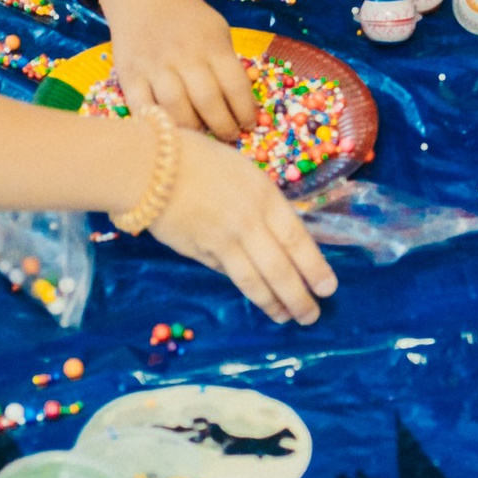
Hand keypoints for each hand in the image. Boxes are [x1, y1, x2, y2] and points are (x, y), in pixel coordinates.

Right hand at [105, 0, 256, 140]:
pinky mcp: (129, 75)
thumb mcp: (218, 32)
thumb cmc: (188, 19)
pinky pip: (143, 108)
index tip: (249, 125)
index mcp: (212, 45)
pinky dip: (157, 124)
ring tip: (202, 138)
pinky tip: (169, 132)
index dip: (245, 111)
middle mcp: (184, 56)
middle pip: (207, 101)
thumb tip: (241, 105)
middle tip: (228, 137)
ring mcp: (154, 67)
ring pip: (176, 108)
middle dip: (223, 126)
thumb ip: (227, 64)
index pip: (235, 85)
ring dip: (193, 130)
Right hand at [150, 131, 338, 324]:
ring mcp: (222, 241)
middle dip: (299, 296)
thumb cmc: (199, 159)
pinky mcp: (198, 252)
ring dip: (273, 303)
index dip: (314, 268)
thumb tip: (276, 238)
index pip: (297, 241)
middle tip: (311, 316)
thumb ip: (262, 205)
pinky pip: (226, 273)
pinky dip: (243, 287)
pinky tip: (255, 297)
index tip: (328, 288)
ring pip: (254, 281)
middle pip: (280, 269)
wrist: (149, 165)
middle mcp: (249, 222)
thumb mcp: (244, 173)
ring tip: (286, 318)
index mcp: (265, 197)